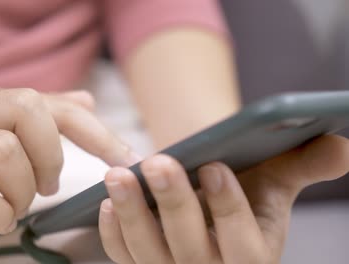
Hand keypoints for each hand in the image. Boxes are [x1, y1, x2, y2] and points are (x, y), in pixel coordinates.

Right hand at [0, 87, 137, 250]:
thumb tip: (87, 101)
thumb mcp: (4, 134)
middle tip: (47, 186)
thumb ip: (47, 117)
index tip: (124, 158)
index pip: (53, 106)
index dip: (95, 132)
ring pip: (4, 153)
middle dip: (51, 156)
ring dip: (22, 190)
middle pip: (28, 113)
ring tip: (15, 204)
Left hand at [99, 135, 348, 262]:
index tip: (215, 167)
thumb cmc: (245, 191)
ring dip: (131, 214)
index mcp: (253, 255)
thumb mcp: (275, 180)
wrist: (211, 203)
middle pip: (190, 248)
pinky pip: (123, 257)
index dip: (229, 207)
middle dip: (174, 203)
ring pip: (148, 253)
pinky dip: (113, 233)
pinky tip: (104, 203)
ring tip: (118, 176)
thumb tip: (342, 148)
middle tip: (158, 162)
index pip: (243, 241)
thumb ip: (304, 166)